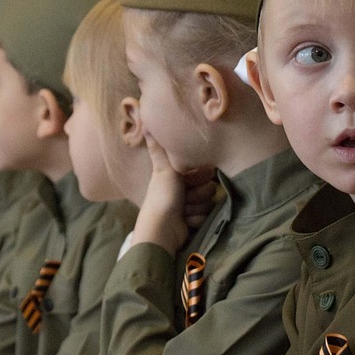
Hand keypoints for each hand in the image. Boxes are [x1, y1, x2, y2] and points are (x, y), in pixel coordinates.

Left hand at [133, 136, 207, 254]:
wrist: (161, 230)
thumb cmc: (162, 197)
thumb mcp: (163, 169)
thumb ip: (159, 149)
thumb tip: (146, 125)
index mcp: (178, 176)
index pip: (205, 172)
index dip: (199, 178)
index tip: (187, 181)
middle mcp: (185, 190)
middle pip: (209, 189)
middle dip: (197, 195)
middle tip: (184, 198)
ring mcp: (190, 206)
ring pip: (209, 204)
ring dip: (196, 208)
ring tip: (183, 211)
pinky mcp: (194, 221)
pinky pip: (207, 218)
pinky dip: (196, 220)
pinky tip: (185, 222)